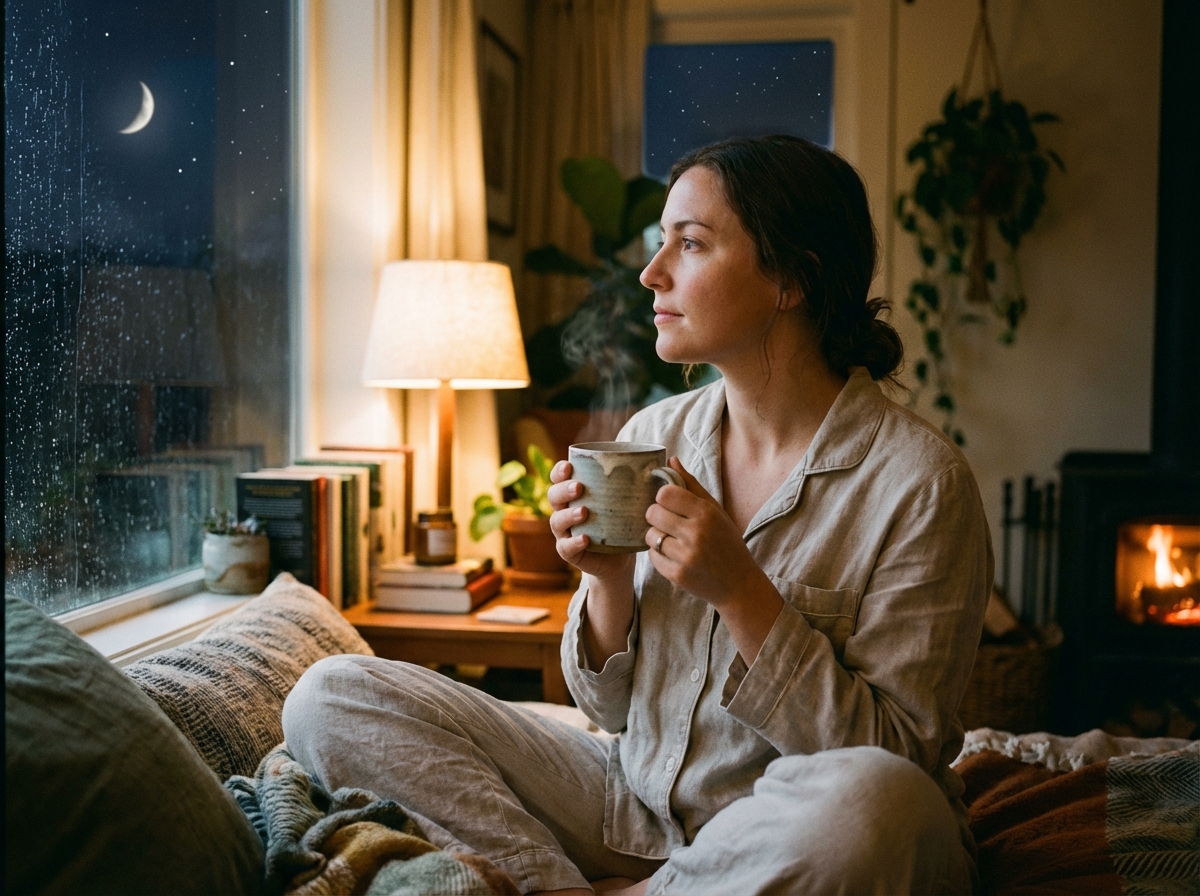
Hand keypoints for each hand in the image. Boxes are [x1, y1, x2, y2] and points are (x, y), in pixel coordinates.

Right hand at [547, 460, 634, 584]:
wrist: (622, 559)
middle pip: (554, 496)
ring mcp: (566, 532)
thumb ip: (646, 482)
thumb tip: (671, 461)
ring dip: (568, 514)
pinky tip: (585, 538)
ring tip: (584, 512)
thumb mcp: (634, 502)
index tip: (569, 466)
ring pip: (556, 521)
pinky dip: (573, 542)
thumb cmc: (626, 523)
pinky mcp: (570, 552)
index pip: (559, 477)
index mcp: (576, 493)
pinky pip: (565, 547)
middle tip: (579, 487)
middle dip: (563, 489)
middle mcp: (566, 510)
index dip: (559, 470)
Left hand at [645, 458, 777, 617]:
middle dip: (656, 516)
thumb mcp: (715, 510)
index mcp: (706, 513)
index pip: (665, 493)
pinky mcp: (677, 575)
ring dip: (657, 536)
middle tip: (668, 522)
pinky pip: (652, 557)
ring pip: (650, 535)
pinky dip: (658, 555)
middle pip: (652, 513)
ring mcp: (686, 556)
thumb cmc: (726, 542)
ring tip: (672, 540)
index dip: (663, 497)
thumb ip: (691, 485)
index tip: (670, 503)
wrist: (739, 584)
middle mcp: (696, 533)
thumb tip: (670, 460)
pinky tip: (674, 555)